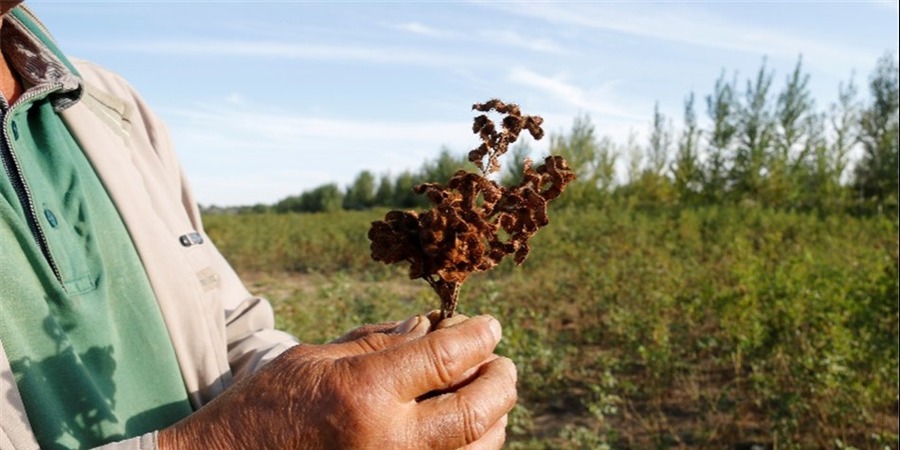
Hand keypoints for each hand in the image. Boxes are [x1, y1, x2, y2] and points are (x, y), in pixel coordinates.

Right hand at [158, 315, 515, 449]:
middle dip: (500, 381)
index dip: (478, 336)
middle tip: (502, 363)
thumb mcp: (316, 359)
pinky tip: (464, 432)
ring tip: (487, 396)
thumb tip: (433, 326)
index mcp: (364, 394)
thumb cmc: (265, 407)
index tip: (490, 326)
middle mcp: (388, 442)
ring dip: (493, 420)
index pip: (447, 358)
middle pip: (476, 412)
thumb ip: (380, 343)